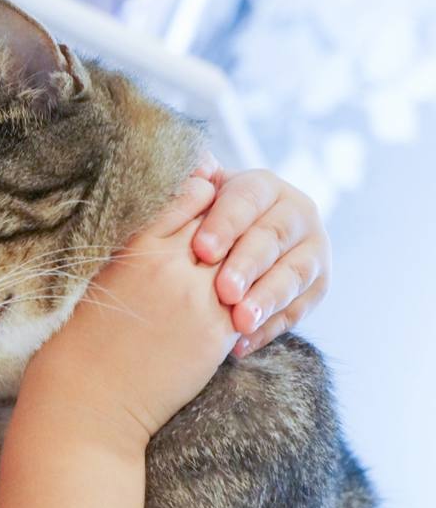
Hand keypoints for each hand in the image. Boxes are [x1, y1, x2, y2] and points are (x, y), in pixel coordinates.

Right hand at [26, 170, 238, 439]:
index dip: (204, 196)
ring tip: (236, 268)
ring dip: (245, 259)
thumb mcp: (105, 274)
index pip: (188, 196)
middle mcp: (168, 265)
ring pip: (241, 259)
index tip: (209, 201)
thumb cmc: (85, 337)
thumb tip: (167, 221)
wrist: (90, 396)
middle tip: (234, 230)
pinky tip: (240, 300)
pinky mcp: (216, 332)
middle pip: (221, 223)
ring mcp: (197, 298)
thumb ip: (138, 244)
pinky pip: (248, 301)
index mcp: (137, 246)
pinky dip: (249, 296)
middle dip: (231, 224)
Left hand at [190, 166, 330, 357]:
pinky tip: (242, 345)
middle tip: (224, 291)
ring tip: (239, 322)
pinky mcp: (317, 286)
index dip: (225, 224)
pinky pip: (298, 310)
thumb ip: (191, 182)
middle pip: (273, 237)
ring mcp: (312, 250)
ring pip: (294, 274)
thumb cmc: (199, 221)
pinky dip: (270, 329)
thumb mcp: (194, 198)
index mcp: (263, 186)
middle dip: (248, 265)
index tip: (201, 250)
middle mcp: (296, 212)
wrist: (229, 246)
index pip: (247, 199)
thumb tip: (196, 162)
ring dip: (267, 300)